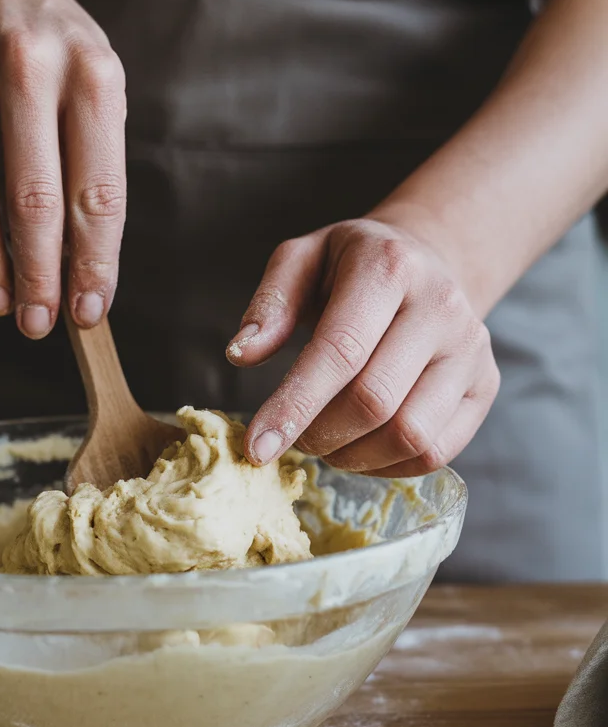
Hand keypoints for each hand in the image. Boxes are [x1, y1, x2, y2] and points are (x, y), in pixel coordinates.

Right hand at [0, 0, 125, 335]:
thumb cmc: (48, 45)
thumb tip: (79, 264)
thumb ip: (91, 165)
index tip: (92, 310)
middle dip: (39, 277)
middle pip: (34, 203)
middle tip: (40, 323)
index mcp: (92, 74)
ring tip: (2, 303)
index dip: (95, 262)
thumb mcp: (92, 83)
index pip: (97, 192)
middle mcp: (28, 67)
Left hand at [228, 218, 499, 475]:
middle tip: (295, 436)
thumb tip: (241, 354)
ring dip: (354, 456)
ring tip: (327, 441)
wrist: (427, 260)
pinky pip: (436, 452)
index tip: (257, 448)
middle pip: (374, 400)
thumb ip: (270, 304)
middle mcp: (441, 306)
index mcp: (389, 266)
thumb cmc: (351, 266)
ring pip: (410, 435)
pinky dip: (388, 466)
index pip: (340, 351)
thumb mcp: (302, 260)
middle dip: (320, 433)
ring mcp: (472, 349)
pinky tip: (361, 447)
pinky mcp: (485, 386)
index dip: (294, 406)